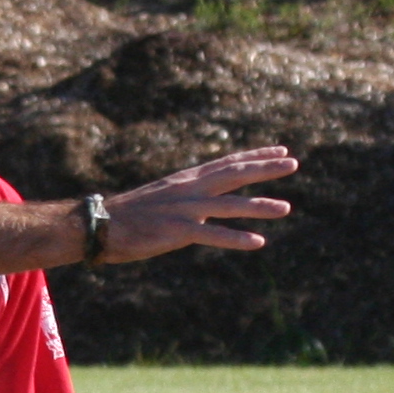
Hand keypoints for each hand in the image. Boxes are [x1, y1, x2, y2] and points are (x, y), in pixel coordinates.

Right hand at [97, 146, 297, 263]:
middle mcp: (190, 189)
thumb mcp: (165, 198)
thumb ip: (188, 197)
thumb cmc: (131, 215)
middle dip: (265, 168)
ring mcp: (185, 209)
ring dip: (259, 206)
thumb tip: (207, 201)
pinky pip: (212, 235)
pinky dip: (236, 238)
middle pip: (234, 174)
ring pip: (230, 205)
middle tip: (293, 163)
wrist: (100, 225)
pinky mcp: (177, 231)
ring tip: (286, 208)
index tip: (280, 150)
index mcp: (187, 180)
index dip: (256, 156)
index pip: (228, 163)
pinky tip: (257, 242)